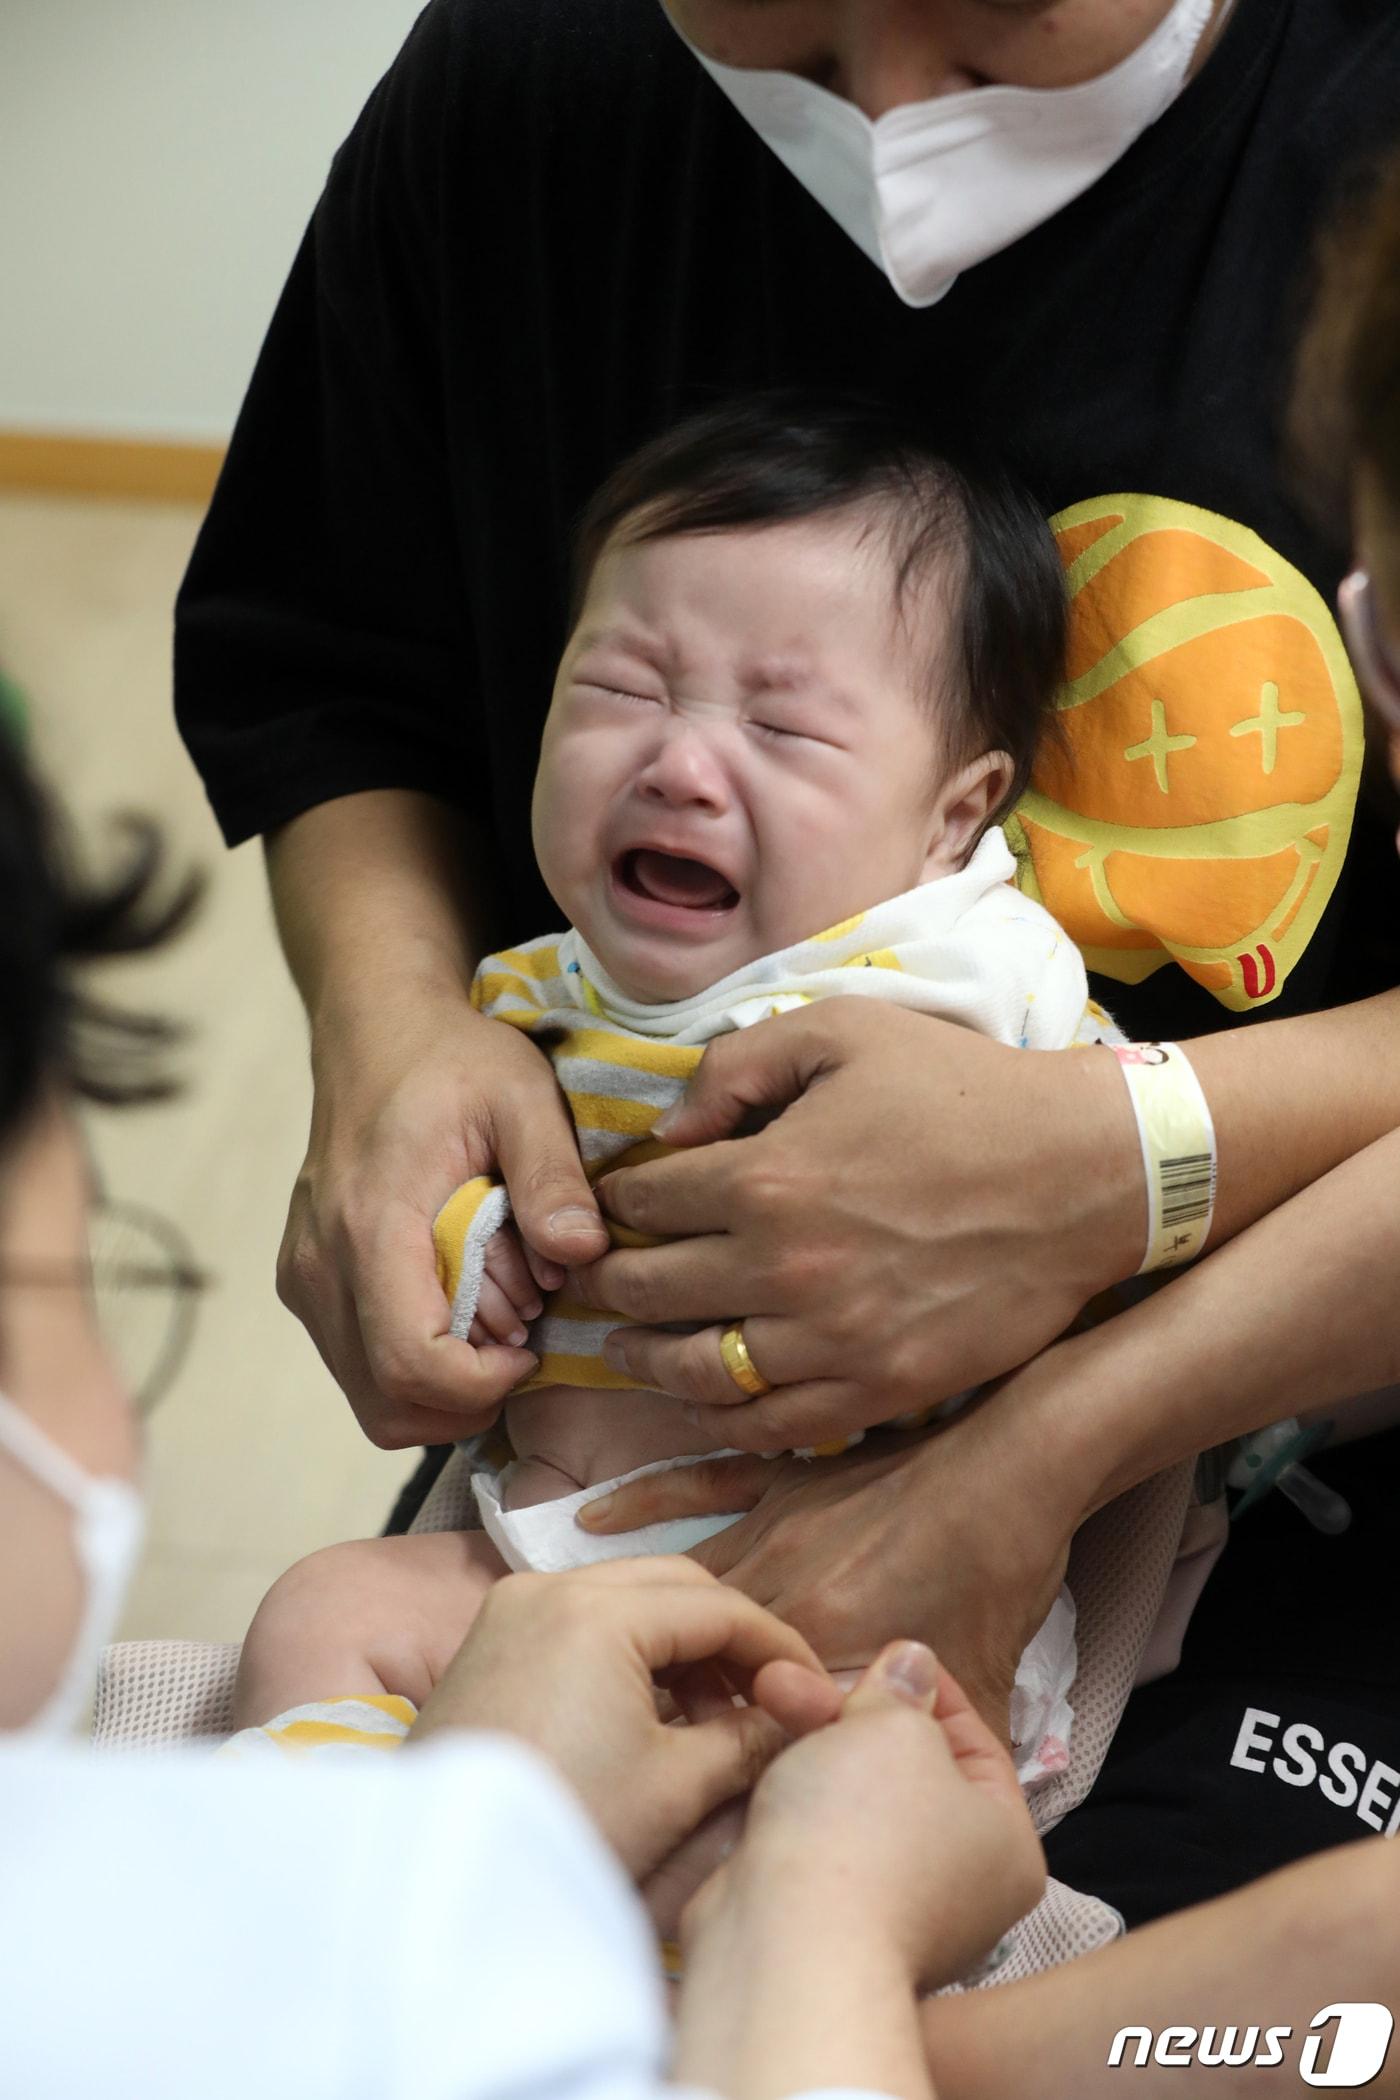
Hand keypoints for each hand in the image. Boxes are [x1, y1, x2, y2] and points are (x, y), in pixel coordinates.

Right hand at [277, 988, 608, 1448]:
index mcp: (370, 1224)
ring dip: (445, 1387)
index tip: (533, 1346)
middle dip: (470, 1397)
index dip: (483, 1385)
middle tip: (523, 1340)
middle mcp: (319, 1266)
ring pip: (372, 1398)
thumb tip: (582, 1254)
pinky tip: (465, 1308)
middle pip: (388, 1403)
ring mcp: (304, 1280)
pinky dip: (418, 1365)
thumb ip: (553, 1175)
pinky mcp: (307, 1285)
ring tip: (497, 1320)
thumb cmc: (452, 1059)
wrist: (375, 1029)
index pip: (410, 1363)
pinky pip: (360, 1366)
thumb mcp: (522, 1095)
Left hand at [408, 1558, 829, 1880]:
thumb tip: (803, 1714)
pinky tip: (655, 1714)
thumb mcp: (677, 1787)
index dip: (779, 1647)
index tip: (816, 1690)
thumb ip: (750, 1737)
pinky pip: (580, 1620)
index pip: (720, 1606)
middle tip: (769, 1700)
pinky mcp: (489, 1640)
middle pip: (673, 1586)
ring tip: (714, 1722)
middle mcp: (547, 1587)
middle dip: (730, 1638)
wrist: (448, 1881)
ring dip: (680, 1646)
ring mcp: (510, 1608)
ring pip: (626, 1598)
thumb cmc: (565, 1829)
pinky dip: (628, 1652)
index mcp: (597, 1612)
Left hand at [577, 999, 1139, 1450]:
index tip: (611, 1205)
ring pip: (694, 1370)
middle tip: (588, 1280)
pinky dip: (720, 1417)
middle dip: (606, 1282)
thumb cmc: (962, 1092)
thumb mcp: (843, 1032)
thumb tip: (667, 1125)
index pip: (642, 1202)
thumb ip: (738, 1065)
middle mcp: (784, 1268)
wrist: (1082, 1174)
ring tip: (624, 1348)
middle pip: (648, 1291)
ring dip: (643, 1359)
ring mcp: (831, 1340)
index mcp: (767, 1175)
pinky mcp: (878, 1390)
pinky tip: (702, 1399)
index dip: (614, 1201)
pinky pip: (769, 1424)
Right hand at [579, 1394, 1077, 1735]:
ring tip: (594, 1656)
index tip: (685, 1778)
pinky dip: (641, 1501)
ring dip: (645, 1617)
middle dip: (669, 1694)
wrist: (1016, 1469)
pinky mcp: (780, 1481)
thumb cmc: (1000, 1577)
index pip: (747, 1712)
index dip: (713, 1750)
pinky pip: (694, 1486)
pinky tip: (587, 1519)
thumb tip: (920, 1813)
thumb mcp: (981, 1692)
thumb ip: (932, 1755)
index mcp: (822, 1645)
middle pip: (702, 1650)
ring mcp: (773, 1528)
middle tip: (629, 1726)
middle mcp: (780, 1587)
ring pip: (686, 1581)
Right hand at [708, 1641, 1045, 1986]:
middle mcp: (960, 1886)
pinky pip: (817, 1837)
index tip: (882, 1654)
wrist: (787, 1947)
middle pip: (907, 1768)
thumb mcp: (894, 1729)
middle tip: (796, 1679)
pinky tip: (760, 1755)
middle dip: (847, 1712)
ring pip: (853, 1798)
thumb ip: (902, 1691)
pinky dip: (792, 1796)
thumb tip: (912, 1664)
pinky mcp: (828, 1922)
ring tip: (767, 1693)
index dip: (926, 1688)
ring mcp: (891, 1909)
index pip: (976, 1744)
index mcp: (1006, 1844)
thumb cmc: (863, 1831)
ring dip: (811, 1742)